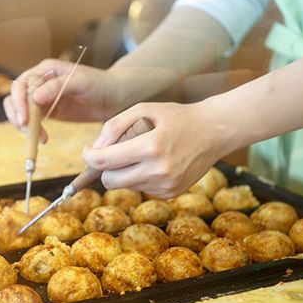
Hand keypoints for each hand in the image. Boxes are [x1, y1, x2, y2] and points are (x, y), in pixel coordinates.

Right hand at [3, 59, 119, 142]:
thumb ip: (58, 87)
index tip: (25, 119)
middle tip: (28, 131)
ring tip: (40, 138)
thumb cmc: (100, 84)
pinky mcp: (48, 111)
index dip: (19, 102)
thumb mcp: (81, 82)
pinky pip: (32, 121)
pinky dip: (33, 131)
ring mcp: (42, 97)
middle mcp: (40, 81)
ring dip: (24, 126)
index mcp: (46, 70)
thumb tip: (35, 97)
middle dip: (18, 115)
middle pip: (15, 98)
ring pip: (20, 111)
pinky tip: (44, 139)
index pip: (22, 84)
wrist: (114, 96)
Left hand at [81, 101, 233, 198]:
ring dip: (123, 171)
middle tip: (110, 152)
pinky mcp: (170, 193)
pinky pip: (141, 188)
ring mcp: (166, 185)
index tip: (87, 150)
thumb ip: (115, 125)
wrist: (215, 131)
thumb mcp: (145, 109)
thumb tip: (95, 147)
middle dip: (104, 167)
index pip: (105, 161)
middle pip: (110, 181)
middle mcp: (158, 171)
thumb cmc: (178, 116)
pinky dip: (140, 176)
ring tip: (140, 152)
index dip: (88, 156)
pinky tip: (155, 161)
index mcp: (150, 147)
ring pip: (125, 186)